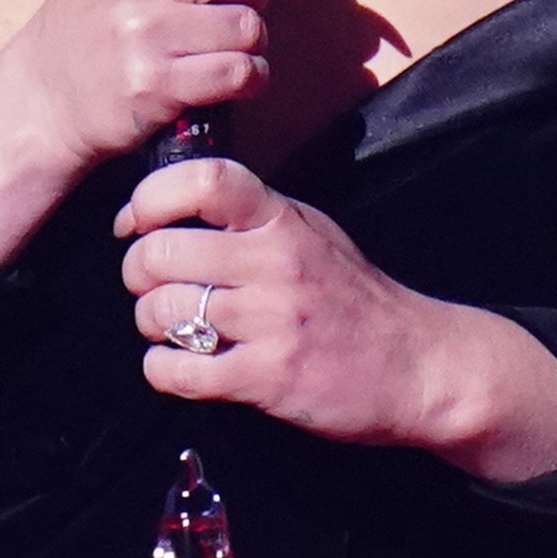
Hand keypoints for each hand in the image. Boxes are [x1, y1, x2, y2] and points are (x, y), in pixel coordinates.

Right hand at [0, 0, 296, 266]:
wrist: (48, 94)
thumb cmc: (99, 16)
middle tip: (215, 11)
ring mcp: (139, 28)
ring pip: (250, 26)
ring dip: (247, 43)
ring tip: (213, 47)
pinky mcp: (153, 82)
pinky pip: (242, 71)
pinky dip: (247, 78)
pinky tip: (221, 77)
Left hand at [117, 160, 556, 484]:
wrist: (422, 366)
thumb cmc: (359, 302)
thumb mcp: (314, 236)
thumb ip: (255, 220)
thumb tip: (178, 208)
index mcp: (283, 220)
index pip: (202, 180)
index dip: (150, 198)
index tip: (134, 223)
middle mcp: (275, 263)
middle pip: (163, 252)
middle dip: (137, 274)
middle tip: (147, 288)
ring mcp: (271, 321)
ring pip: (164, 312)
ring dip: (151, 325)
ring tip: (170, 331)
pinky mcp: (267, 377)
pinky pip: (180, 372)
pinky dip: (162, 372)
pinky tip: (177, 369)